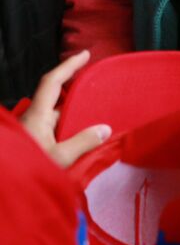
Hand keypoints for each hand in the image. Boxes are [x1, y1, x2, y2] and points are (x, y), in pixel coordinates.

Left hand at [19, 50, 111, 167]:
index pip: (52, 82)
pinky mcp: (29, 143)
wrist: (4, 189)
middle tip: (96, 91)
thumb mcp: (59, 158)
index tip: (84, 54)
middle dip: (76, 94)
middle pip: (55, 100)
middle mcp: (31, 119)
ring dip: (72, 117)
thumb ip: (83, 142)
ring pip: (53, 117)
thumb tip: (104, 129)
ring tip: (93, 120)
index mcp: (37, 115)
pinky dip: (65, 129)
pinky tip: (77, 139)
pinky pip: (51, 130)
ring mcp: (29, 131)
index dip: (68, 66)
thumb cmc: (27, 169)